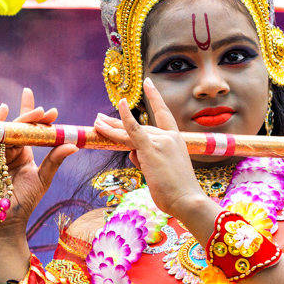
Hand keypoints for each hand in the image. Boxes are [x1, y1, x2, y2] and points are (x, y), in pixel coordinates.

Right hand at [0, 88, 78, 235]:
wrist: (7, 218)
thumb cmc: (25, 200)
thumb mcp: (43, 177)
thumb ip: (55, 160)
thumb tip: (73, 145)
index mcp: (23, 153)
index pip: (28, 130)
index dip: (37, 118)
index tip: (53, 111)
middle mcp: (9, 150)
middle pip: (20, 127)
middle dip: (33, 117)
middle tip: (48, 111)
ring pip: (9, 130)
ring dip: (23, 119)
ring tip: (38, 113)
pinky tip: (4, 109)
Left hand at [94, 79, 207, 220]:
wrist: (187, 200)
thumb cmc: (177, 191)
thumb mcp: (162, 171)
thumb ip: (147, 158)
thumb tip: (132, 153)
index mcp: (176, 140)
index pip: (163, 113)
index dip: (155, 97)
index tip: (148, 83)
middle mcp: (169, 137)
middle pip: (138, 127)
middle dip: (117, 124)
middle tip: (101, 118)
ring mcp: (161, 141)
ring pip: (131, 132)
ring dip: (111, 127)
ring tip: (96, 122)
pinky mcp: (151, 149)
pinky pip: (134, 130)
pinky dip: (125, 118)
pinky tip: (121, 105)